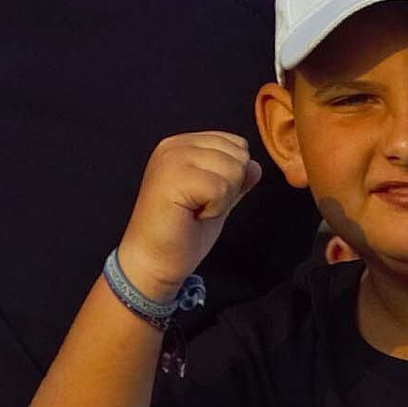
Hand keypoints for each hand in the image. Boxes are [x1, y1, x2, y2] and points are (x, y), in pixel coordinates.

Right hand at [117, 133, 261, 305]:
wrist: (152, 263)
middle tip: (199, 206)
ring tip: (195, 210)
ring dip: (222, 199)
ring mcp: (171, 159)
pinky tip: (192, 216)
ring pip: (233, 169)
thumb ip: (235, 178)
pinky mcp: (173, 178)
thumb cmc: (180, 234)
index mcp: (183, 145)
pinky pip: (221, 187)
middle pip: (238, 154)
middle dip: (229, 186)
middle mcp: (174, 146)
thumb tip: (255, 166)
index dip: (233, 176)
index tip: (204, 197)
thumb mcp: (217, 199)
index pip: (235, 143)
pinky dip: (215, 208)